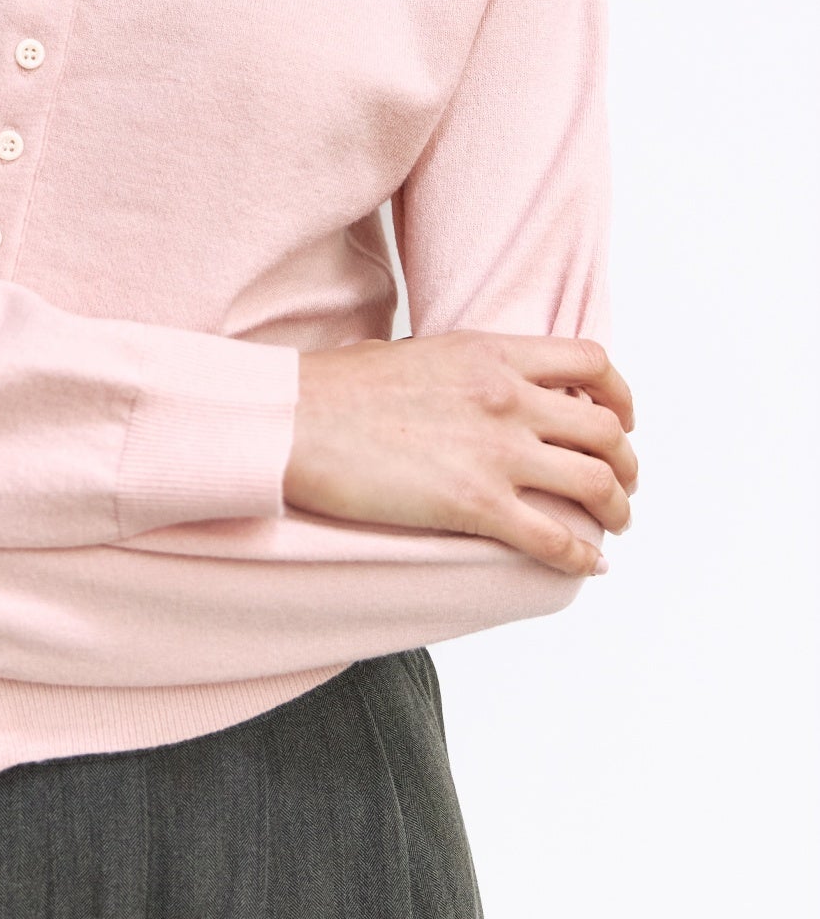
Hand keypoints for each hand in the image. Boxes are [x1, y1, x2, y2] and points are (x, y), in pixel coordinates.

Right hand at [282, 332, 638, 576]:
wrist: (292, 421)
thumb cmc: (338, 389)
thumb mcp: (417, 353)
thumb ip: (468, 369)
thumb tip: (482, 388)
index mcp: (493, 352)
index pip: (592, 363)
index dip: (619, 396)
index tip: (619, 420)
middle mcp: (508, 397)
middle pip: (606, 431)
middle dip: (626, 464)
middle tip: (622, 485)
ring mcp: (496, 451)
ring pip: (596, 485)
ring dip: (617, 511)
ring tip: (615, 526)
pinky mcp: (476, 504)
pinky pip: (555, 538)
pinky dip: (582, 557)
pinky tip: (587, 566)